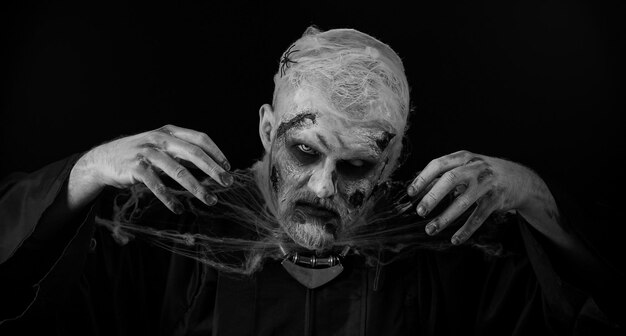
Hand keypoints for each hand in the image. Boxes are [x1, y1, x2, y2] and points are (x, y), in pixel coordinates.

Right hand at [70, 124, 231, 213]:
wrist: (104, 159)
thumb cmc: (140, 154)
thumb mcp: (162, 147)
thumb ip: (183, 153)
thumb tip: (212, 164)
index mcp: (170, 132)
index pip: (199, 138)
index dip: (216, 152)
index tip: (228, 167)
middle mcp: (160, 139)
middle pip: (193, 153)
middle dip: (213, 169)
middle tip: (227, 183)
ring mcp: (148, 152)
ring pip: (178, 171)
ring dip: (197, 188)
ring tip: (210, 200)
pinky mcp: (136, 168)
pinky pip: (157, 185)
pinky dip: (170, 198)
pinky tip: (179, 209)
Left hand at [407, 150, 560, 245]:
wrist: (519, 178)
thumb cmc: (482, 173)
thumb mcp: (465, 167)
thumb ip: (444, 175)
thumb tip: (417, 190)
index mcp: (463, 157)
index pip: (438, 164)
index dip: (423, 178)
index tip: (411, 193)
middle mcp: (475, 167)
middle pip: (450, 179)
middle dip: (433, 196)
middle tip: (420, 212)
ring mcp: (487, 183)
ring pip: (464, 201)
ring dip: (445, 217)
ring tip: (430, 229)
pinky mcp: (497, 199)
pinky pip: (479, 217)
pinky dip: (466, 229)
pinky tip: (455, 239)